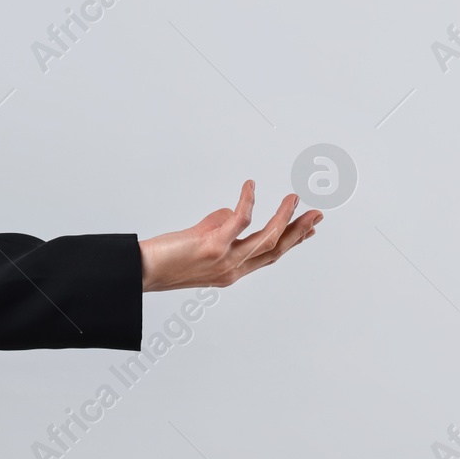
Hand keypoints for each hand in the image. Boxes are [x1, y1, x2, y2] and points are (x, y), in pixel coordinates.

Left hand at [139, 180, 320, 291]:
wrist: (142, 271)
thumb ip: (217, 226)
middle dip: (298, 231)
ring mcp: (225, 259)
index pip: (268, 256)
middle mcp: (233, 269)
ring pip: (265, 238)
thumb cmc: (164, 257)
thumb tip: (233, 209)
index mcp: (231, 272)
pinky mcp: (212, 246)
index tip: (307, 231)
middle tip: (317, 215)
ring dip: (283, 217)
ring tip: (294, 199)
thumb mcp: (198, 243)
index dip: (290, 242)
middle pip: (275, 249)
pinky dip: (248, 202)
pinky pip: (238, 221)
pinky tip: (251, 187)